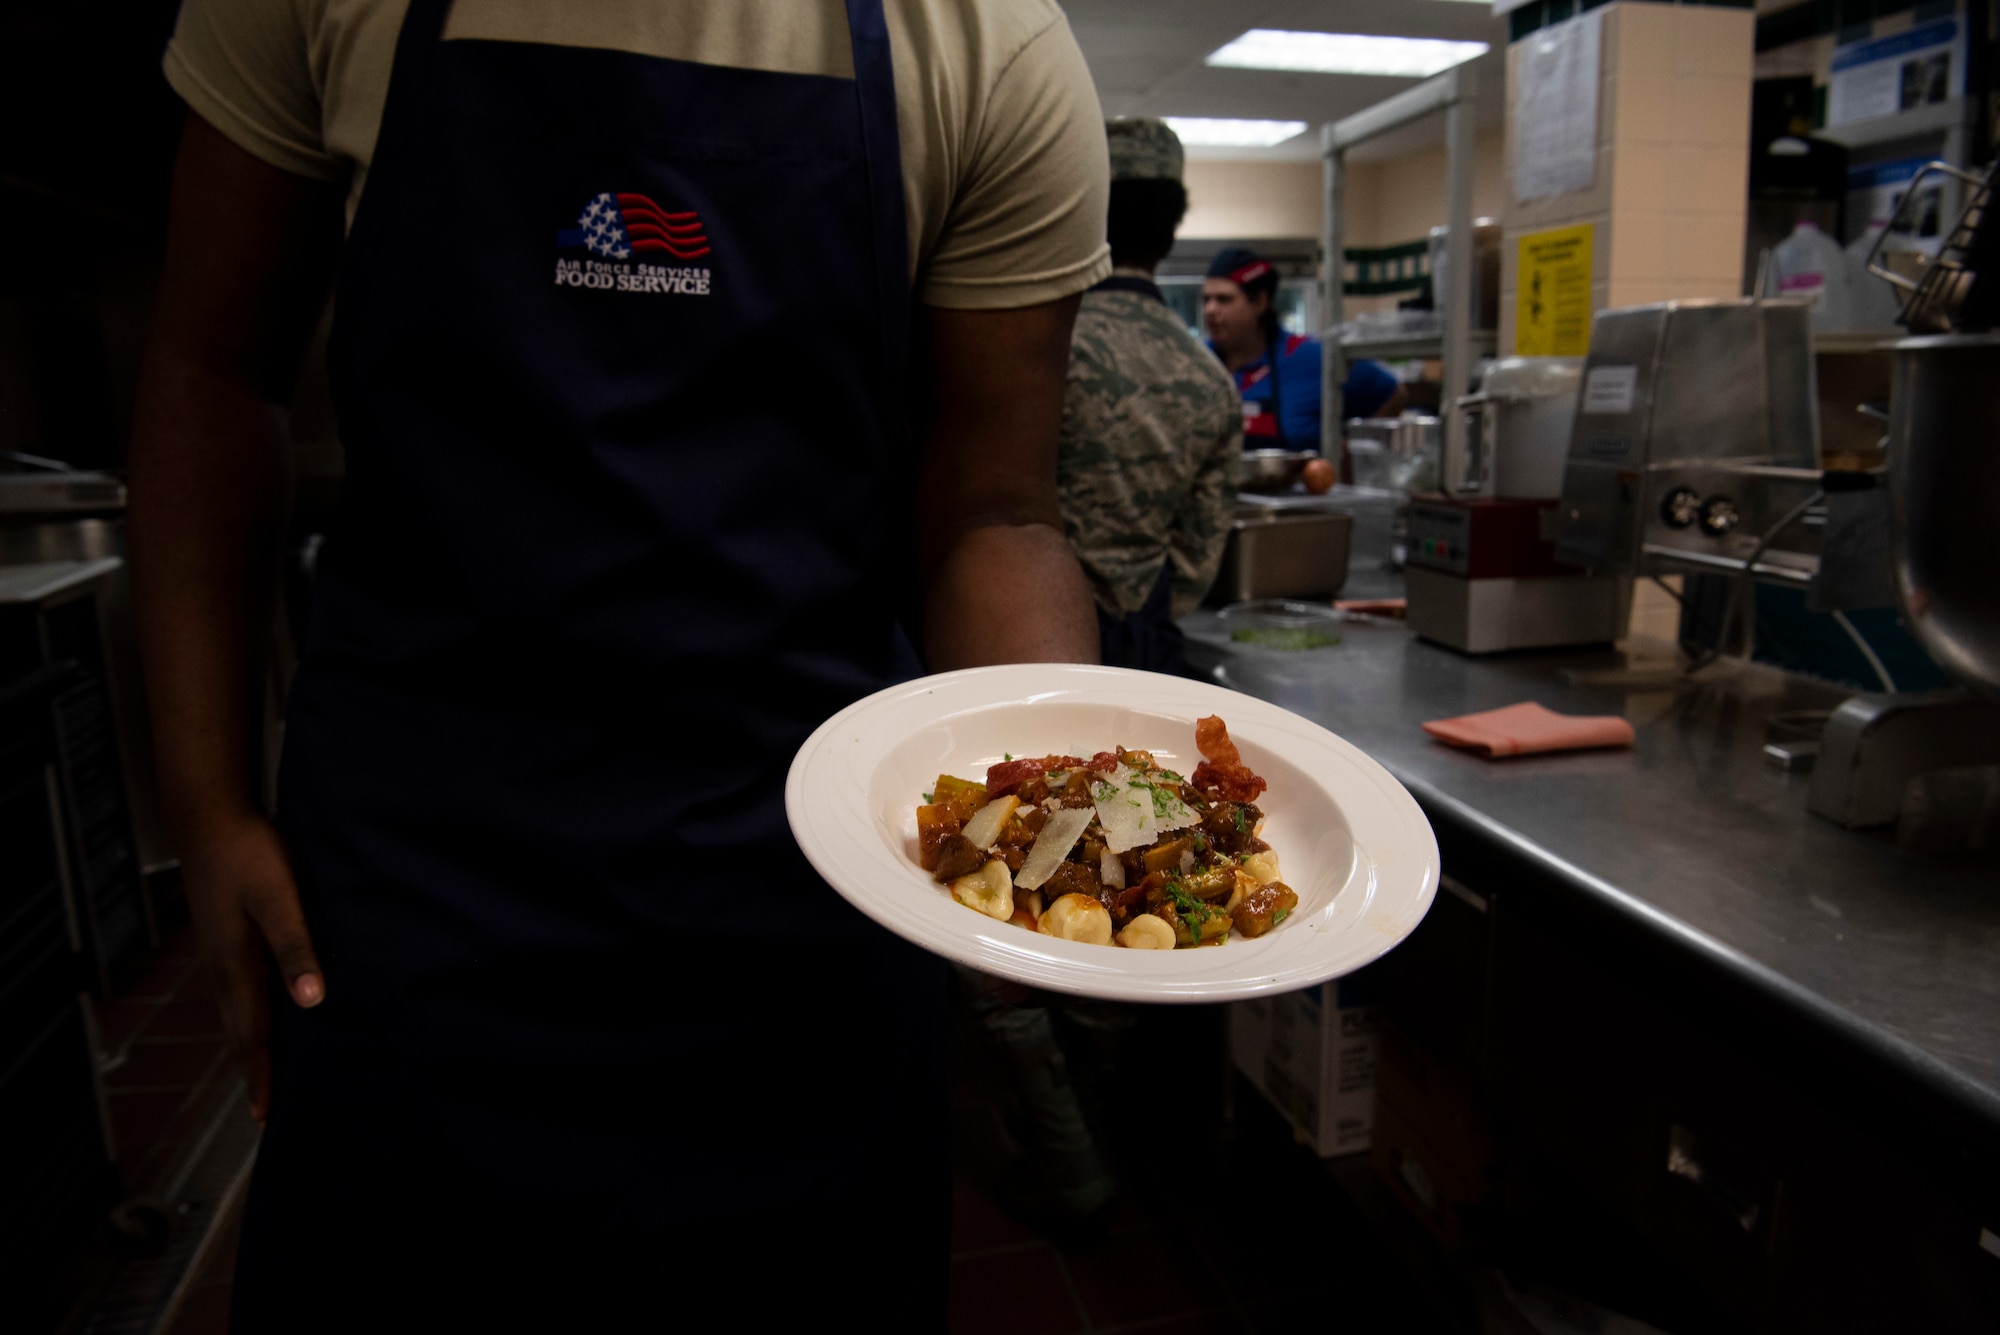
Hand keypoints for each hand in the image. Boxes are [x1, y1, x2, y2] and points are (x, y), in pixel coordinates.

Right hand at [182, 816, 323, 1124]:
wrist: (209, 816)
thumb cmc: (249, 854)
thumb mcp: (279, 897)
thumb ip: (296, 945)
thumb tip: (311, 999)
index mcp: (237, 966)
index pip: (252, 1036)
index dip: (262, 1076)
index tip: (267, 1117)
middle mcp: (223, 968)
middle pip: (240, 1033)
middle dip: (255, 1073)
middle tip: (266, 1113)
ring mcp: (220, 953)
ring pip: (237, 1013)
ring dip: (252, 1047)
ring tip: (266, 1075)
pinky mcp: (226, 937)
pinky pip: (239, 991)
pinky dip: (252, 1015)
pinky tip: (267, 1013)